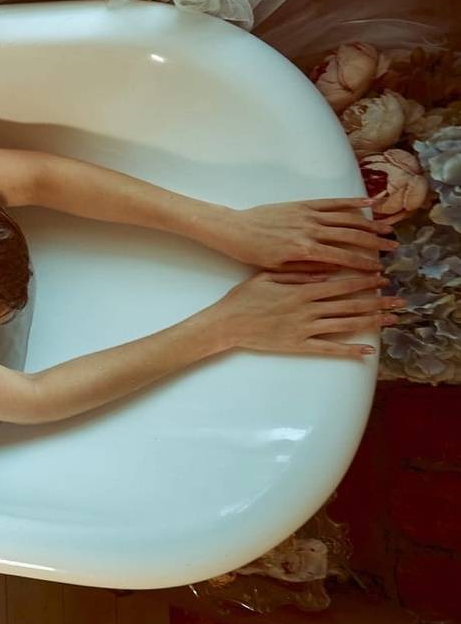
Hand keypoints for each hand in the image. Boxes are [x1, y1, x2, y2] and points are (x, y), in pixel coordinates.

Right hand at [201, 270, 401, 357]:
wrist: (225, 324)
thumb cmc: (242, 298)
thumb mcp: (267, 276)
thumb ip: (297, 273)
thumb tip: (325, 271)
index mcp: (301, 290)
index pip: (340, 284)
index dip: (363, 281)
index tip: (381, 278)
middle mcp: (307, 310)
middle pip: (350, 305)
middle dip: (377, 301)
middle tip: (399, 300)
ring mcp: (304, 329)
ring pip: (345, 324)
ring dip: (371, 322)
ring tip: (391, 320)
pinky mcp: (298, 345)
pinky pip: (329, 349)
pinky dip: (349, 350)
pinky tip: (367, 351)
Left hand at [208, 198, 397, 271]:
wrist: (234, 229)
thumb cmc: (253, 253)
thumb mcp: (278, 269)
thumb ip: (306, 271)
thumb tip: (333, 274)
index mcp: (304, 250)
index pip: (342, 258)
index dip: (363, 264)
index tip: (378, 270)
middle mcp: (310, 230)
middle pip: (351, 236)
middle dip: (374, 243)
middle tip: (392, 248)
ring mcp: (308, 215)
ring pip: (346, 218)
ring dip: (369, 223)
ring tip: (387, 229)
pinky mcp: (303, 204)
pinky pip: (331, 202)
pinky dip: (351, 202)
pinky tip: (369, 203)